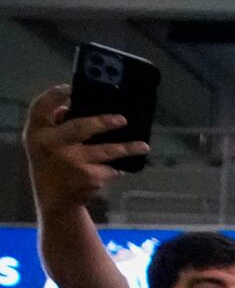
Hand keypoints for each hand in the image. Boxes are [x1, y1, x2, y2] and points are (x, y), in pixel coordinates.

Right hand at [23, 86, 148, 215]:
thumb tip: (74, 105)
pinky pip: (109, 168)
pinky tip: (113, 169)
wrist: (53, 199)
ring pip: (106, 151)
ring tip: (144, 146)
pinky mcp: (89, 178)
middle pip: (81, 127)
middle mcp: (52, 145)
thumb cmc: (49, 162)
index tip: (70, 87)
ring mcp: (73, 163)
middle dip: (104, 122)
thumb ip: (54, 122)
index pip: (41, 107)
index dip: (54, 95)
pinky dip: (113, 168)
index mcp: (37, 132)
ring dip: (127, 148)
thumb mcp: (42, 141)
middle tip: (123, 119)